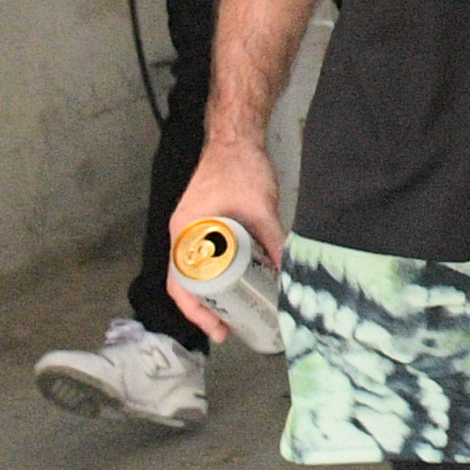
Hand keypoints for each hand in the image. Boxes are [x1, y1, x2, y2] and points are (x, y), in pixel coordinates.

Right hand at [165, 139, 280, 341]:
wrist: (235, 139)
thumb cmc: (240, 170)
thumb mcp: (261, 210)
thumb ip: (273, 241)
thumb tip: (288, 273)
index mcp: (185, 233)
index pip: (181, 283)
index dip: (196, 311)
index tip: (216, 329)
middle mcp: (182, 234)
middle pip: (184, 282)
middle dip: (203, 309)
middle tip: (227, 330)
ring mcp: (191, 228)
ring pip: (193, 271)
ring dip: (209, 294)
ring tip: (232, 313)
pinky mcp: (203, 223)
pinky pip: (203, 257)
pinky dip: (214, 275)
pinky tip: (236, 284)